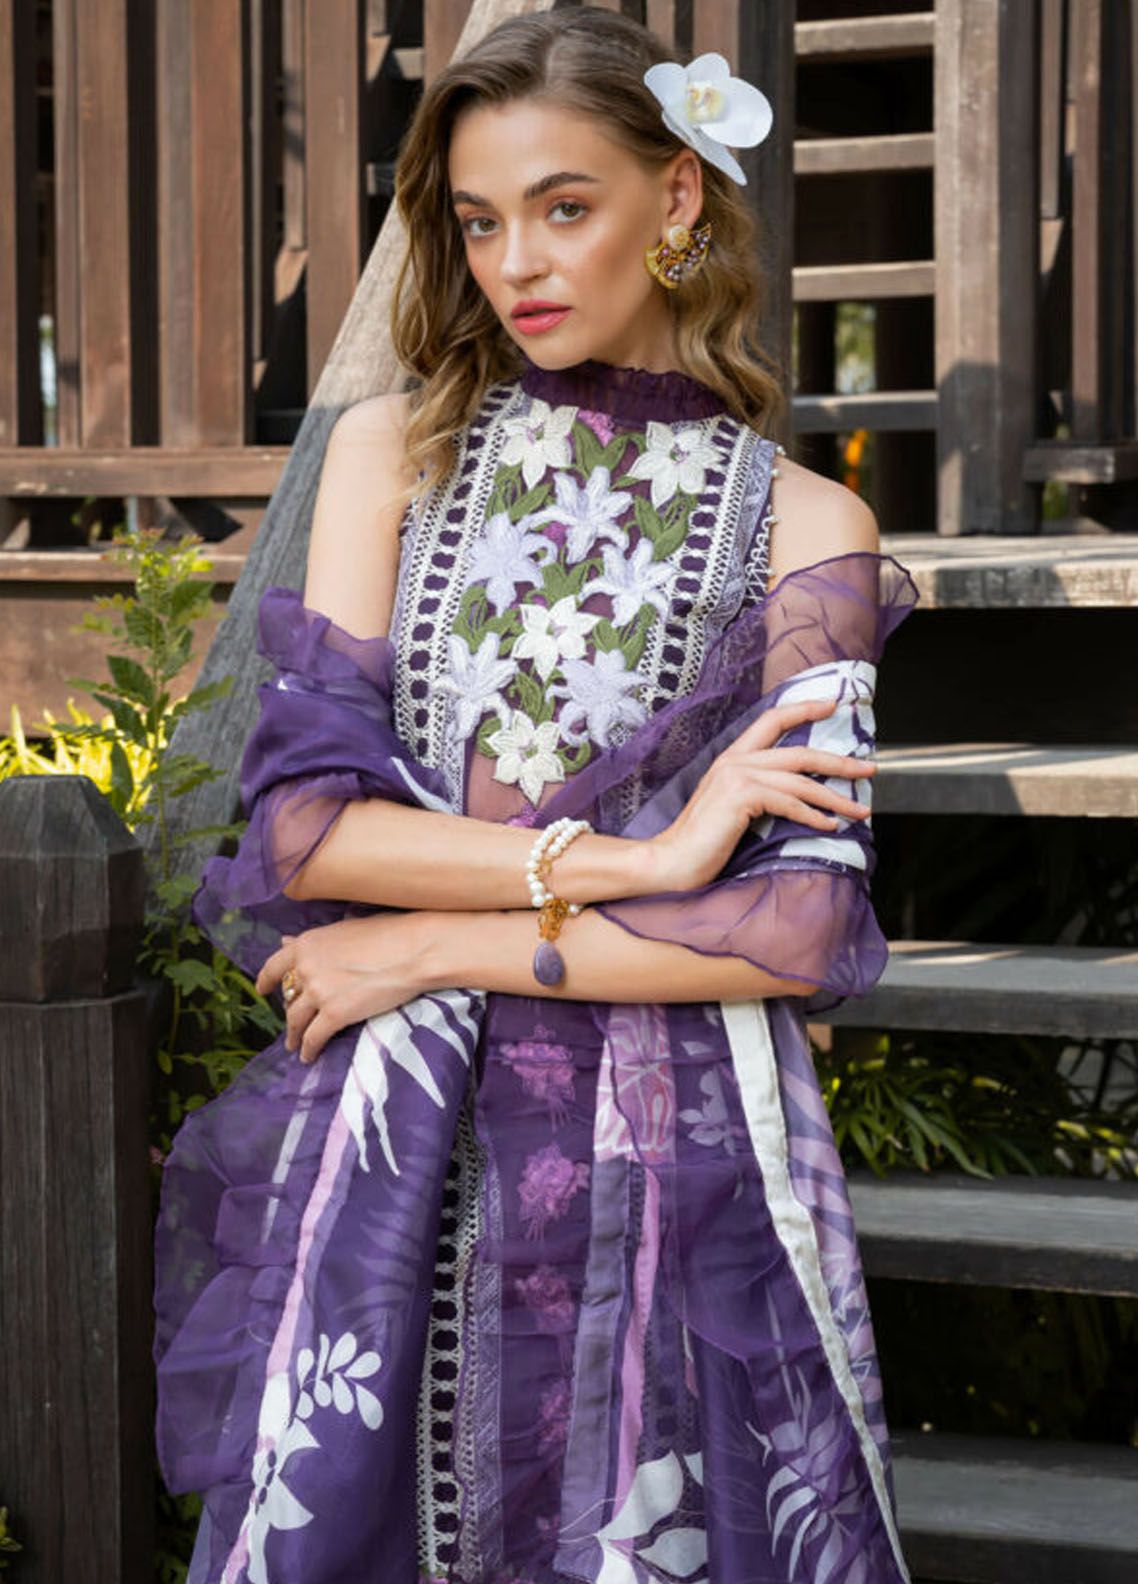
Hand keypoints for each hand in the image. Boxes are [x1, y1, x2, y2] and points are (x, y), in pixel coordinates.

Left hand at [256, 912, 428, 1064]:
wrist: (415, 950)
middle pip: (288, 997)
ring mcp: (319, 992)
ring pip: (296, 1021)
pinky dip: (309, 1049)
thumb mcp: (345, 930)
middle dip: (289, 1012)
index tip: (262, 990)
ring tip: (295, 1045)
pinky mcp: (335, 1014)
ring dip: (294, 1036)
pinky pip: (314, 1038)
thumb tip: (287, 941)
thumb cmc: (389, 933)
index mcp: (308, 944)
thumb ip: (316, 942)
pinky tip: (309, 1056)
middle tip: (292, 1022)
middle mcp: (306, 967)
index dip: (266, 980)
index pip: (275, 965)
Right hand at [645, 695, 875, 893]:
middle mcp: (735, 760)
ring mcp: (737, 777)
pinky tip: (830, 825)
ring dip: (836, 797)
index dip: (804, 709)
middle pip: (799, 752)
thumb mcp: (732, 806)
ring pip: (801, 780)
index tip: (833, 706)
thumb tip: (797, 795)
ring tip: (860, 809)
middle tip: (870, 768)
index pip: (772, 720)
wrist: (672, 860)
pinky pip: (789, 803)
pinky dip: (814, 815)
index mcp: (732, 757)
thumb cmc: (702, 841)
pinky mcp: (741, 797)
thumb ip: (758, 792)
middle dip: (840, 761)